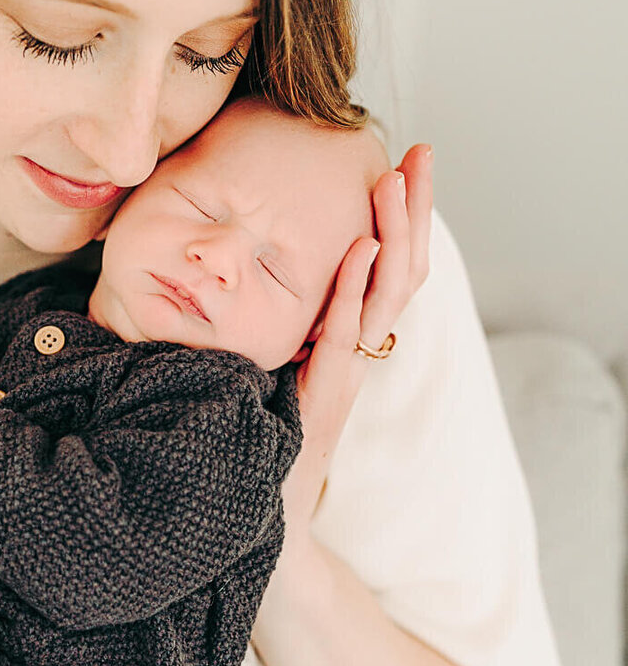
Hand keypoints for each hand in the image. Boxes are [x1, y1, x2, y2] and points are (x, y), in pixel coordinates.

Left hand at [283, 144, 432, 537]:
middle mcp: (361, 349)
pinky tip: (358, 246)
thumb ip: (280, 315)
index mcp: (352, 337)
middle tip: (419, 155)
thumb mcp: (274, 358)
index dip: (404, 215)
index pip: (391, 264)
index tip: (405, 162)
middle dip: (414, 208)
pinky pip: (346, 331)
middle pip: (403, 268)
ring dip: (392, 233)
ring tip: (393, 184)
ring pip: (386, 293)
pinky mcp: (327, 391)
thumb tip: (246, 255)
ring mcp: (348, 370)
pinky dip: (354, 287)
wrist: (263, 510)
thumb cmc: (261, 434)